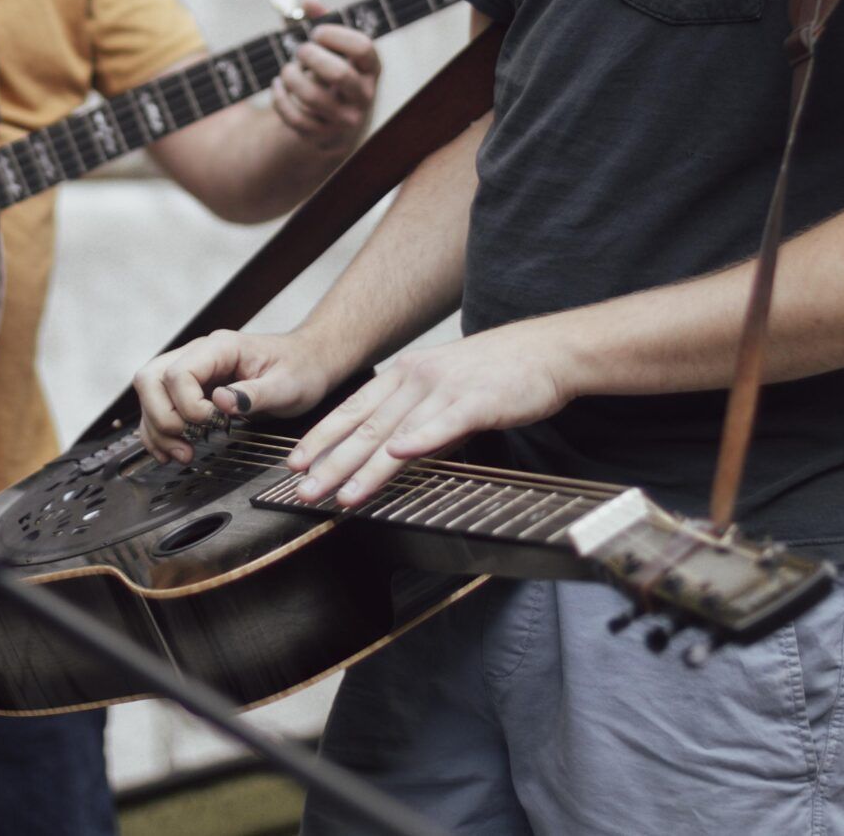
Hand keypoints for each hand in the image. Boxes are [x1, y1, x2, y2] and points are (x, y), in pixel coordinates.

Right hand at [134, 328, 335, 464]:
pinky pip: (160, 406)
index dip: (189, 405)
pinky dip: (159, 431)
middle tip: (188, 443)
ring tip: (182, 454)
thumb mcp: (287, 386)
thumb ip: (253, 395)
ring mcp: (192, 371)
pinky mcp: (191, 389)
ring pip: (149, 394)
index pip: (178, 373)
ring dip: (158, 429)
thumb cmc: (301, 369)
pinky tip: (172, 451)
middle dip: (162, 418)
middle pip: (150, 379)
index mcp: (220, 348)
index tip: (215, 424)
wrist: (309, 362)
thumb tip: (219, 403)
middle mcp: (198, 355)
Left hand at [270, 0, 379, 151]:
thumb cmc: (329, 70)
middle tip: (299, 51)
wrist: (333, 121)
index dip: (335, 34)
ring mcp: (345, 119)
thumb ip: (318, 20)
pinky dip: (280, 100)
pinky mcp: (323, 136)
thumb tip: (306, 1)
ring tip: (287, 70)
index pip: (362, 47)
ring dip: (291, 77)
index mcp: (370, 68)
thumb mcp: (330, 47)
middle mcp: (363, 95)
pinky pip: (296, 119)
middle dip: (311, 57)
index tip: (315, 32)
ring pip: (313, 97)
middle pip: (339, 73)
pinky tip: (277, 87)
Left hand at [286, 322, 574, 508]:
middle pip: (364, 426)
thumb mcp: (444, 387)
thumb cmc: (497, 372)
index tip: (295, 464)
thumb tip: (390, 451)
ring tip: (341, 494)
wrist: (548, 350)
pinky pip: (442, 424)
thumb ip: (415, 416)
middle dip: (329, 462)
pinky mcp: (476, 401)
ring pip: (395, 432)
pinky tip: (397, 456)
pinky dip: (417, 441)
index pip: (351, 409)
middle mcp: (416, 378)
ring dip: (364, 467)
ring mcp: (445, 388)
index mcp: (404, 374)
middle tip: (304, 491)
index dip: (321, 438)